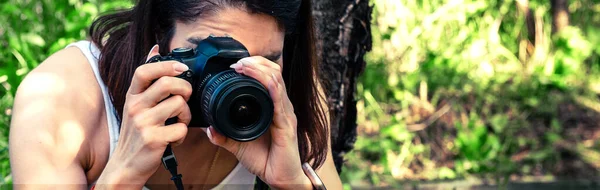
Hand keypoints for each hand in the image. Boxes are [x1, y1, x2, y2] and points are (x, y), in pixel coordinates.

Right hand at [96, 45, 192, 187]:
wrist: (125, 166)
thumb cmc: (136, 133)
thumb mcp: (136, 103)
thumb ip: (146, 79)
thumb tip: (155, 48)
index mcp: (132, 96)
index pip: (144, 71)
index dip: (165, 65)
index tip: (182, 68)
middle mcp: (135, 107)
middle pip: (166, 84)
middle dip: (185, 88)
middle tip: (186, 97)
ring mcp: (143, 123)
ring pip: (178, 105)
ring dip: (186, 114)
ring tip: (179, 121)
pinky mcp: (152, 139)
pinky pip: (180, 129)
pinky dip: (182, 134)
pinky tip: (174, 138)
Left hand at [205, 56, 310, 188]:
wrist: (280, 179)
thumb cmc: (266, 160)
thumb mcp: (239, 145)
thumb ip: (224, 136)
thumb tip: (209, 128)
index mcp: (272, 107)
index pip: (267, 77)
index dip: (253, 66)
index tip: (234, 65)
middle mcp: (281, 107)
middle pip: (273, 73)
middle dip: (256, 62)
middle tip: (237, 62)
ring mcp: (285, 114)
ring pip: (277, 81)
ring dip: (260, 69)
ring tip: (244, 65)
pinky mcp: (287, 125)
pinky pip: (280, 101)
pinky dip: (272, 87)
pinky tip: (264, 80)